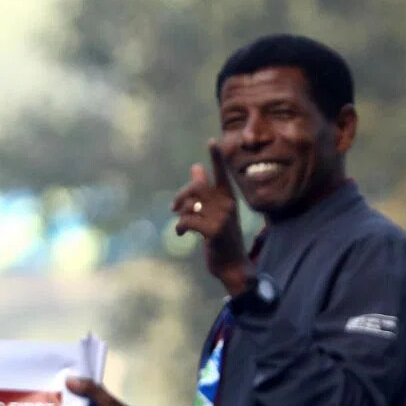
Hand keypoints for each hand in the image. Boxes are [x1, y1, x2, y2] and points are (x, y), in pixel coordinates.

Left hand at [172, 143, 250, 294]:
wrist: (232, 265)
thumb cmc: (221, 236)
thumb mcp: (215, 212)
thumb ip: (205, 191)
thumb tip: (195, 167)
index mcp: (229, 198)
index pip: (222, 174)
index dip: (216, 158)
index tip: (212, 140)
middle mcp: (228, 204)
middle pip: (196, 187)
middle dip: (181, 195)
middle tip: (173, 207)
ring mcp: (222, 217)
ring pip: (189, 205)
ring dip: (181, 215)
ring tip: (182, 224)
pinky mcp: (214, 231)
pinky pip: (187, 221)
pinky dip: (180, 227)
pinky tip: (182, 234)